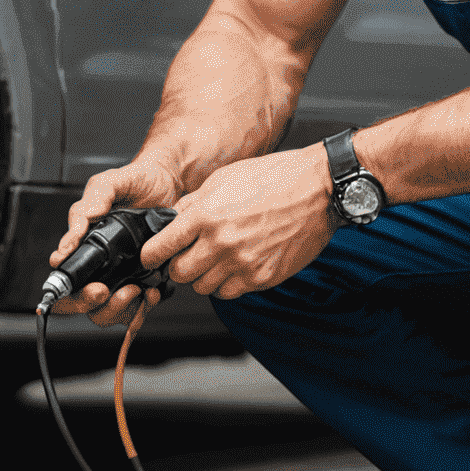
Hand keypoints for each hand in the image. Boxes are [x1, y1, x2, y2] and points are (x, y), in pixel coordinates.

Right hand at [48, 156, 180, 325]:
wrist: (170, 182)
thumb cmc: (136, 181)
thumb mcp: (109, 183)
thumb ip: (90, 203)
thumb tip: (74, 234)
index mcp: (84, 243)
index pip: (64, 278)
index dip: (68, 293)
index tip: (90, 286)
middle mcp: (100, 264)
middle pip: (83, 303)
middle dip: (91, 304)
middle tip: (105, 291)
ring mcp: (121, 274)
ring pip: (107, 312)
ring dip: (119, 308)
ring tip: (135, 289)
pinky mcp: (143, 280)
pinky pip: (137, 308)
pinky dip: (144, 307)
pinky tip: (153, 291)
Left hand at [141, 146, 335, 299]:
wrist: (317, 190)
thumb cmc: (273, 178)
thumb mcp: (223, 179)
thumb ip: (193, 204)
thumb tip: (170, 221)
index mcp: (206, 215)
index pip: (160, 248)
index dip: (151, 254)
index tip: (153, 255)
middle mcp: (221, 243)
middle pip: (179, 274)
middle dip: (179, 265)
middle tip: (189, 254)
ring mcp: (242, 264)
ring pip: (203, 288)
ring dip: (204, 276)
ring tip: (218, 257)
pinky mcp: (262, 278)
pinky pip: (230, 292)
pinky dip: (228, 283)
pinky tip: (237, 263)